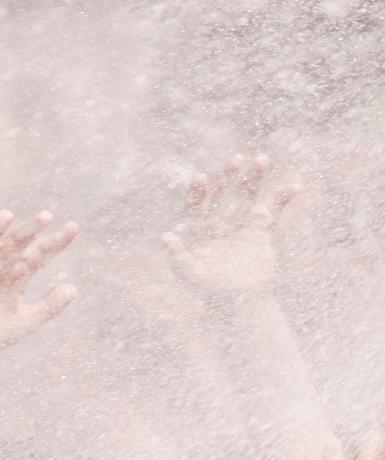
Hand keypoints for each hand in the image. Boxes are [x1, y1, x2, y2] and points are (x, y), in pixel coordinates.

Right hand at [0, 209, 79, 360]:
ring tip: (6, 215)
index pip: (38, 253)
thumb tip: (73, 288)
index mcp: (15, 274)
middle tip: (47, 216)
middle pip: (14, 243)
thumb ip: (49, 306)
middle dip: (29, 229)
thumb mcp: (25, 322)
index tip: (73, 227)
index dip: (55, 241)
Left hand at [164, 155, 293, 300]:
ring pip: (248, 196)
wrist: (238, 300)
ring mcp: (241, 224)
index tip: (201, 176)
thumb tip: (165, 235)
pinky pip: (273, 210)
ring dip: (255, 178)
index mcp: (199, 230)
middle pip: (224, 194)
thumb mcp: (190, 274)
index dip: (198, 192)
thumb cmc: (208, 289)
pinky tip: (295, 187)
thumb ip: (178, 256)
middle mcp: (219, 222)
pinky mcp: (261, 230)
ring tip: (262, 159)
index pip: (197, 205)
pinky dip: (282, 199)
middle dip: (228, 177)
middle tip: (235, 159)